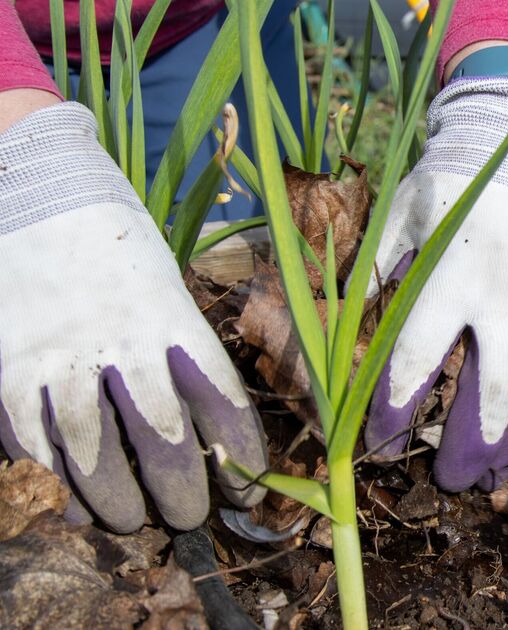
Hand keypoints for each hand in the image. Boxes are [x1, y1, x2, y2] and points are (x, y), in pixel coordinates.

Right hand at [0, 102, 267, 531]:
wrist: (37, 190)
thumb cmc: (116, 244)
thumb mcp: (166, 289)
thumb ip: (180, 354)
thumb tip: (199, 430)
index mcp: (174, 319)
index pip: (223, 402)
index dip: (240, 455)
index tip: (248, 490)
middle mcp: (122, 342)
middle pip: (163, 439)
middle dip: (179, 492)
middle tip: (185, 518)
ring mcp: (62, 356)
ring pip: (94, 452)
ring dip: (112, 499)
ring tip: (127, 520)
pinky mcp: (10, 365)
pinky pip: (32, 438)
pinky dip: (51, 471)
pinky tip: (67, 490)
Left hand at [364, 78, 507, 490]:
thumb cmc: (449, 189)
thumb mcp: (397, 220)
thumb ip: (369, 273)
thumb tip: (336, 321)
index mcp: (451, 283)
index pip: (418, 361)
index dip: (394, 409)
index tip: (377, 443)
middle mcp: (505, 306)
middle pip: (493, 393)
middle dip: (471, 446)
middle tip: (454, 480)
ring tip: (504, 474)